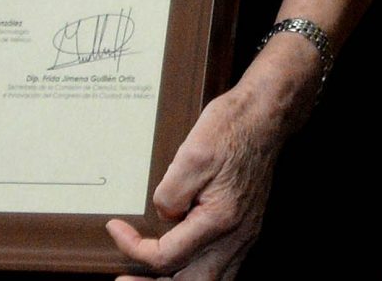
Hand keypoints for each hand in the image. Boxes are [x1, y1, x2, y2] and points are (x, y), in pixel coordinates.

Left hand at [105, 39, 308, 279]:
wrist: (266, 116)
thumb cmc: (231, 128)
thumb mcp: (190, 154)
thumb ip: (170, 194)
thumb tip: (164, 218)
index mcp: (219, 220)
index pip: (166, 256)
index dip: (132, 247)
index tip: (116, 228)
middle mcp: (236, 236)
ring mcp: (245, 235)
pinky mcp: (246, 229)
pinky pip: (223, 269)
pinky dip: (197, 275)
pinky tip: (181, 267)